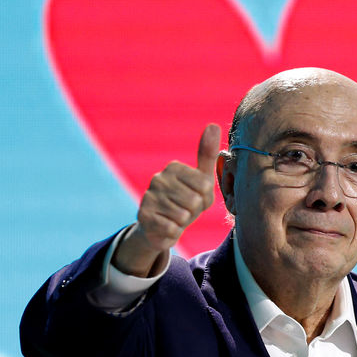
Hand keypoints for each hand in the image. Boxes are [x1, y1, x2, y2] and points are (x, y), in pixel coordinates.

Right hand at [112, 124, 220, 276]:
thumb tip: (213, 125)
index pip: (205, 186)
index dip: (206, 198)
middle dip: (195, 211)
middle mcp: (159, 178)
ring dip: (184, 222)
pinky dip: (174, 231)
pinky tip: (168, 226)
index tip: (197, 197)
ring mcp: (149, 196)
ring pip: (183, 215)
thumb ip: (208, 154)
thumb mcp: (202, 179)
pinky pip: (171, 228)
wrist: (163, 226)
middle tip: (186, 210)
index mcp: (174, 167)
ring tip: (177, 217)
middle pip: (195, 201)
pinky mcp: (143, 216)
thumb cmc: (188, 200)